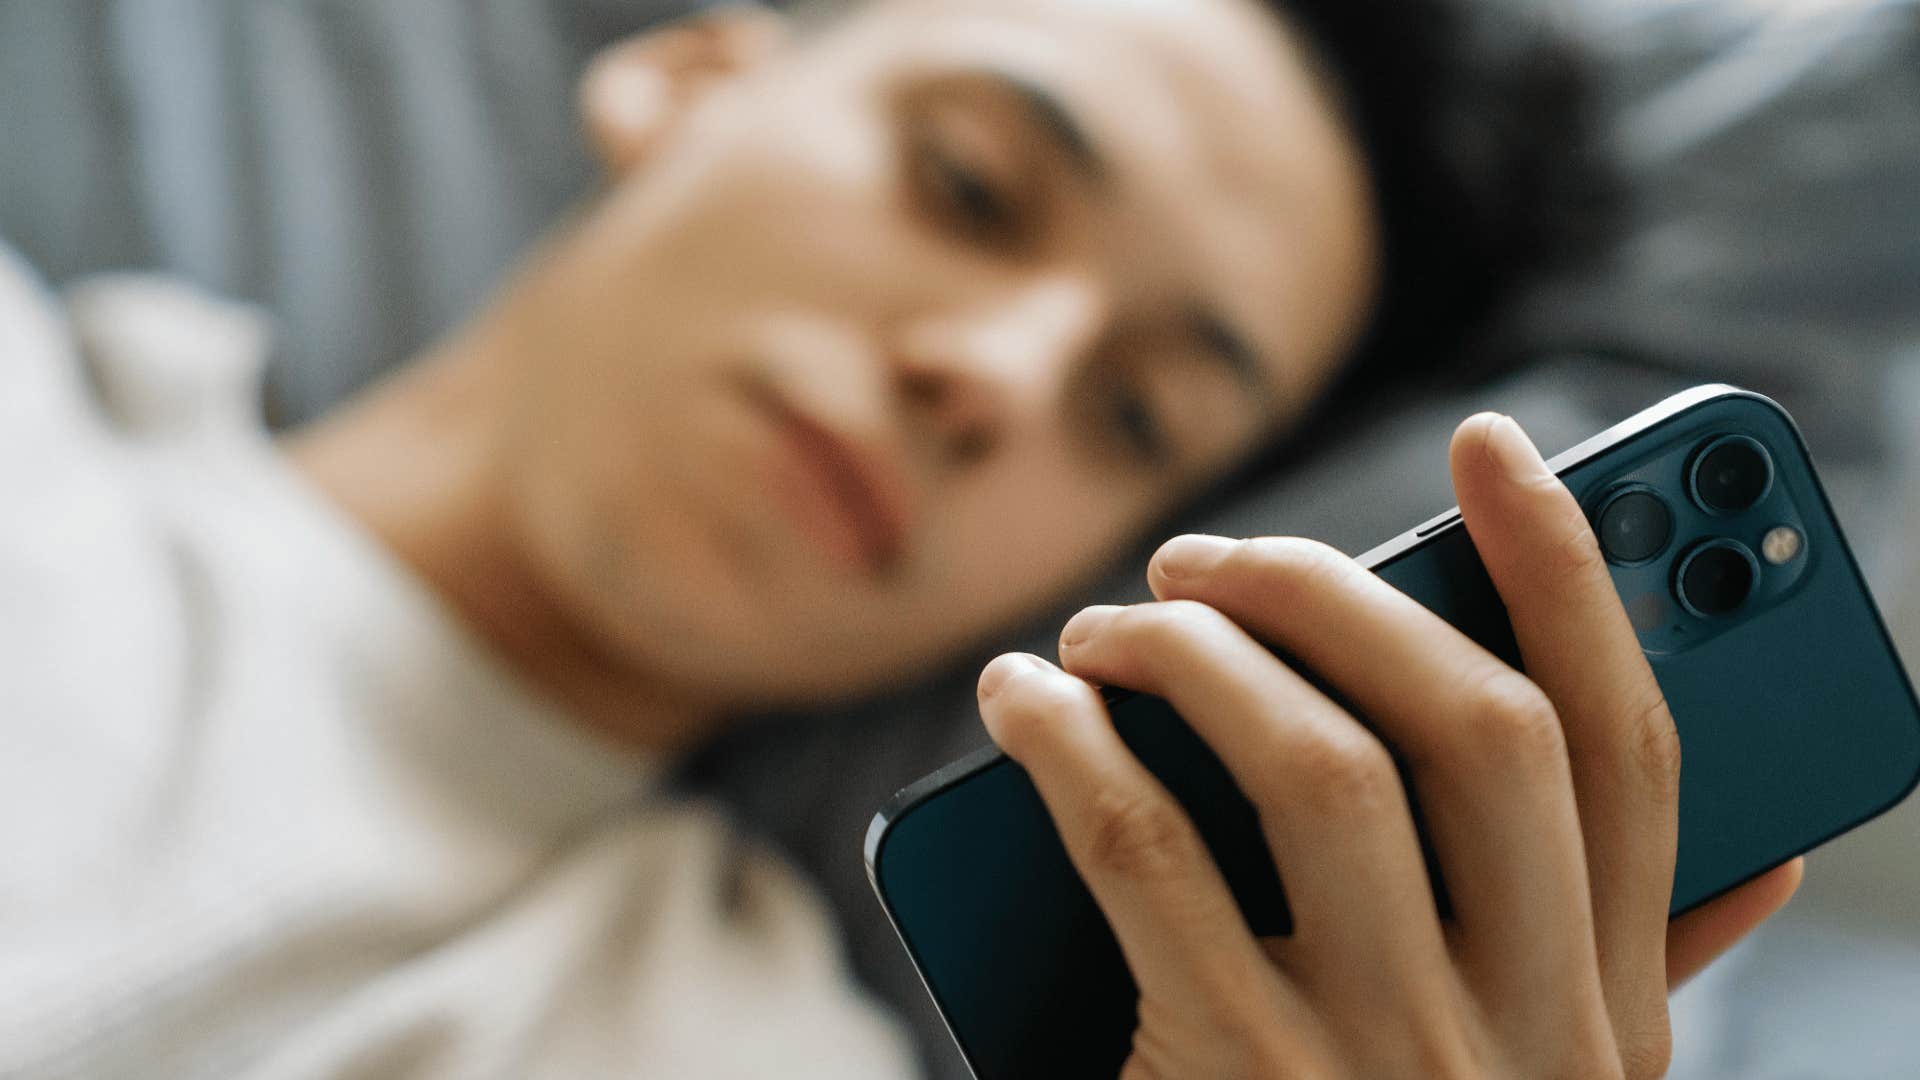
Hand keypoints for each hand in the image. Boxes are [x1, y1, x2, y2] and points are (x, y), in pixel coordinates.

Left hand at [976, 414, 1800, 1078]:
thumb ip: (1640, 977)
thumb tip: (1760, 851)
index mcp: (1611, 1018)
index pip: (1633, 750)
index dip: (1575, 574)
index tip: (1495, 442)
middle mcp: (1527, 1034)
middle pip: (1476, 729)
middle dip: (1337, 594)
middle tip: (1208, 557)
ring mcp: (1385, 1064)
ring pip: (1313, 764)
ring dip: (1195, 657)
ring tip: (1108, 626)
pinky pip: (1143, 851)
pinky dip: (1070, 746)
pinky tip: (1024, 701)